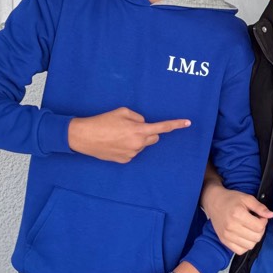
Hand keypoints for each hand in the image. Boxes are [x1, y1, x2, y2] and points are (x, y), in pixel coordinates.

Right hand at [68, 107, 189, 163]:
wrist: (84, 137)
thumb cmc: (103, 121)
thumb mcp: (122, 112)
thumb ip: (137, 117)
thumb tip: (143, 124)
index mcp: (139, 130)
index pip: (162, 128)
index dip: (176, 125)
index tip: (188, 123)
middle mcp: (138, 144)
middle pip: (154, 138)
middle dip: (148, 132)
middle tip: (132, 127)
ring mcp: (132, 154)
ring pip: (142, 145)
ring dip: (137, 140)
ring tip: (119, 135)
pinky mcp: (125, 160)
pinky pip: (133, 152)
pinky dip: (128, 147)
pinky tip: (115, 143)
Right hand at [203, 188, 272, 254]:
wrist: (214, 202)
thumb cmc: (231, 199)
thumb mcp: (247, 198)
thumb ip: (260, 207)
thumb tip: (271, 215)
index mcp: (238, 214)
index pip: (259, 227)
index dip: (264, 221)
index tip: (260, 217)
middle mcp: (231, 226)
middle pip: (256, 237)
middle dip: (260, 230)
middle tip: (256, 222)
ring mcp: (227, 235)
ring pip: (249, 246)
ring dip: (254, 238)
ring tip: (250, 229)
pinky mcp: (224, 241)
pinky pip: (240, 251)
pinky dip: (245, 246)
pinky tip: (245, 236)